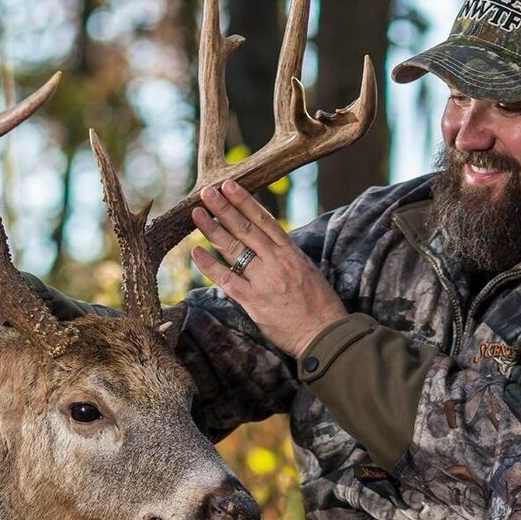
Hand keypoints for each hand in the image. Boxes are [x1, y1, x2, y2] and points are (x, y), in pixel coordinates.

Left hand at [190, 178, 345, 359]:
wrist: (325, 334)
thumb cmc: (320, 306)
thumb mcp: (308, 271)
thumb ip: (287, 257)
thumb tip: (270, 245)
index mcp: (291, 252)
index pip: (263, 219)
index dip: (244, 200)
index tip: (229, 185)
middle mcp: (276, 261)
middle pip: (245, 228)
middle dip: (224, 208)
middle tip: (207, 191)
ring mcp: (263, 281)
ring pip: (233, 249)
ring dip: (212, 229)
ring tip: (196, 213)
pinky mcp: (253, 301)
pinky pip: (226, 280)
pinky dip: (209, 266)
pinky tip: (195, 252)